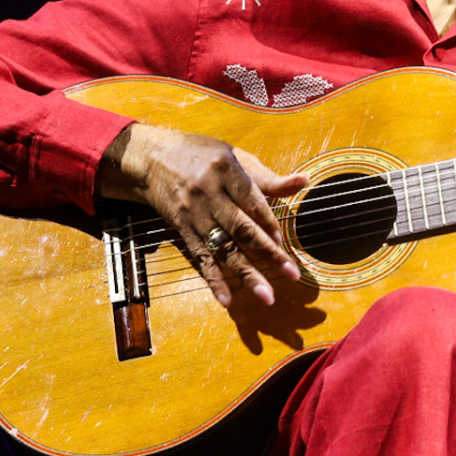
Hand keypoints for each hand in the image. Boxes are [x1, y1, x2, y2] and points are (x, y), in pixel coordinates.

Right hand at [99, 122, 308, 307]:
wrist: (150, 158)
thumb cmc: (201, 155)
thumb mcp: (235, 157)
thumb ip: (268, 177)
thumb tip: (304, 180)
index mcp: (226, 171)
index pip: (251, 200)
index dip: (268, 222)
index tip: (283, 242)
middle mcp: (208, 194)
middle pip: (241, 227)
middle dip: (268, 253)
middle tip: (291, 273)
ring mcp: (194, 214)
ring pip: (223, 247)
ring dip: (246, 274)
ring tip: (267, 295)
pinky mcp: (182, 229)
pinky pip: (200, 258)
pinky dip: (214, 280)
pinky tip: (227, 299)